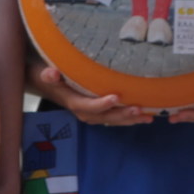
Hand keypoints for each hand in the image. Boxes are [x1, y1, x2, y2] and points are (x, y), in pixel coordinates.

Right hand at [31, 63, 153, 125]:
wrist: (50, 85)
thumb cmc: (51, 77)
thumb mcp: (45, 72)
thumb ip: (49, 75)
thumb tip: (51, 73)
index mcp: (73, 102)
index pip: (87, 106)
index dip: (101, 104)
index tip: (115, 97)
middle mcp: (84, 112)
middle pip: (105, 117)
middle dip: (122, 115)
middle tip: (139, 109)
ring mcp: (93, 114)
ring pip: (113, 120)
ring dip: (130, 119)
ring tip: (148, 116)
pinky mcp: (100, 112)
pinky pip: (116, 118)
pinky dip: (130, 118)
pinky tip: (145, 116)